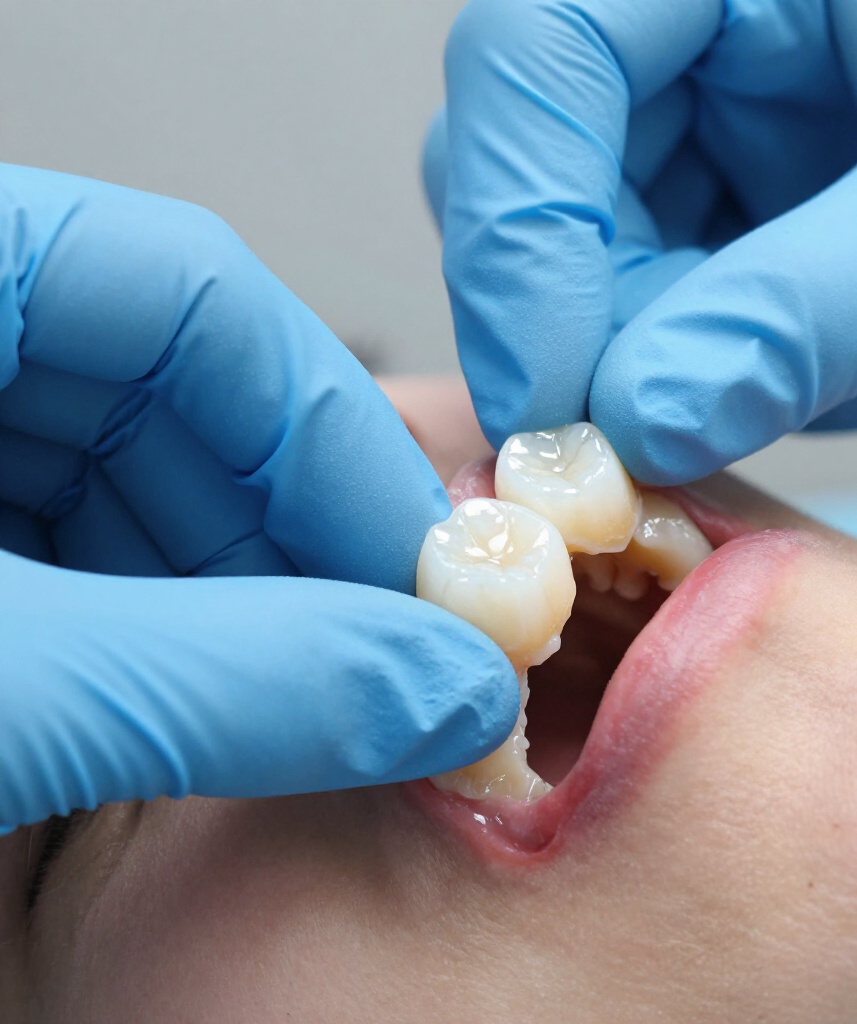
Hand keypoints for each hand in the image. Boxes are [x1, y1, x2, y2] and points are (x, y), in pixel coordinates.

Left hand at [0, 165, 517, 830]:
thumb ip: (230, 682)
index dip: (332, 434)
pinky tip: (198, 689)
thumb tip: (442, 696)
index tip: (425, 567)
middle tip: (383, 650)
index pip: (195, 294)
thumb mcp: (1, 688)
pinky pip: (70, 534)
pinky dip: (150, 616)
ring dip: (235, 590)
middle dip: (295, 534)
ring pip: (133, 472)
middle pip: (178, 387)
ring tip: (301, 688)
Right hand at [425, 0, 856, 481]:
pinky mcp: (729, 178)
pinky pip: (649, 285)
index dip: (516, 236)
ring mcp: (708, 96)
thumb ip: (808, 311)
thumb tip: (638, 426)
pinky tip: (828, 367)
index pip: (537, 53)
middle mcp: (700, 10)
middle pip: (529, 166)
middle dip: (584, 321)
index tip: (553, 406)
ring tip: (814, 381)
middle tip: (655, 430)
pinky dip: (708, 358)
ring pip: (579, 245)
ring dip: (659, 352)